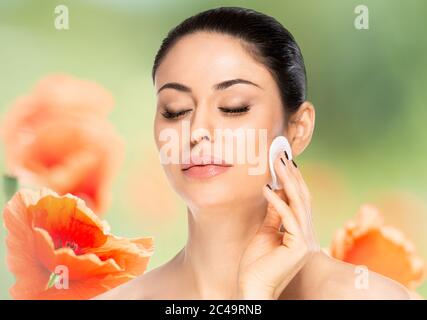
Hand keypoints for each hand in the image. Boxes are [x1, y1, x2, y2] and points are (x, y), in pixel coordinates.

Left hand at [237, 151, 319, 298]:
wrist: (254, 288)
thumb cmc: (257, 264)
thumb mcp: (265, 233)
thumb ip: (273, 215)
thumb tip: (275, 193)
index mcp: (299, 232)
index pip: (299, 200)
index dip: (293, 180)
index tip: (284, 162)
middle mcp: (306, 234)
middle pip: (301, 198)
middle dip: (291, 175)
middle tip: (281, 154)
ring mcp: (304, 241)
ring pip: (298, 204)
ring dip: (287, 182)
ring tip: (277, 163)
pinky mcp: (298, 247)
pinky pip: (288, 218)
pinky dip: (277, 202)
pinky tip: (266, 189)